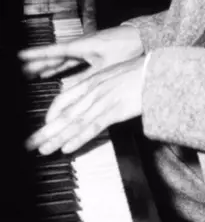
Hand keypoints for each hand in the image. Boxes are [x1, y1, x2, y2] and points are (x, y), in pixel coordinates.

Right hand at [18, 25, 143, 79]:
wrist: (142, 39)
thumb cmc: (126, 48)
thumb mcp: (105, 66)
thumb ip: (86, 77)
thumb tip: (68, 89)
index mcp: (80, 46)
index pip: (53, 51)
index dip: (36, 55)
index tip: (21, 56)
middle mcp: (81, 47)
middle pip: (55, 56)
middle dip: (39, 63)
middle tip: (23, 70)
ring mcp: (87, 50)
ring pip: (64, 60)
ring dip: (50, 67)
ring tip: (35, 73)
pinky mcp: (94, 55)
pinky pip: (74, 62)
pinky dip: (65, 69)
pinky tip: (58, 76)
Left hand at [25, 56, 145, 154]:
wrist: (157, 71)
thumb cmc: (140, 73)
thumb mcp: (114, 75)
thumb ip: (101, 87)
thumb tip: (92, 97)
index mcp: (92, 81)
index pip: (63, 98)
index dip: (51, 114)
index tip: (44, 125)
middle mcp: (93, 91)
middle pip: (64, 114)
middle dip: (46, 131)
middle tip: (30, 144)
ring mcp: (103, 101)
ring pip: (75, 123)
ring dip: (57, 138)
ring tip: (44, 150)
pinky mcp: (115, 111)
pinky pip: (93, 127)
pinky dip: (79, 139)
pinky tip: (67, 148)